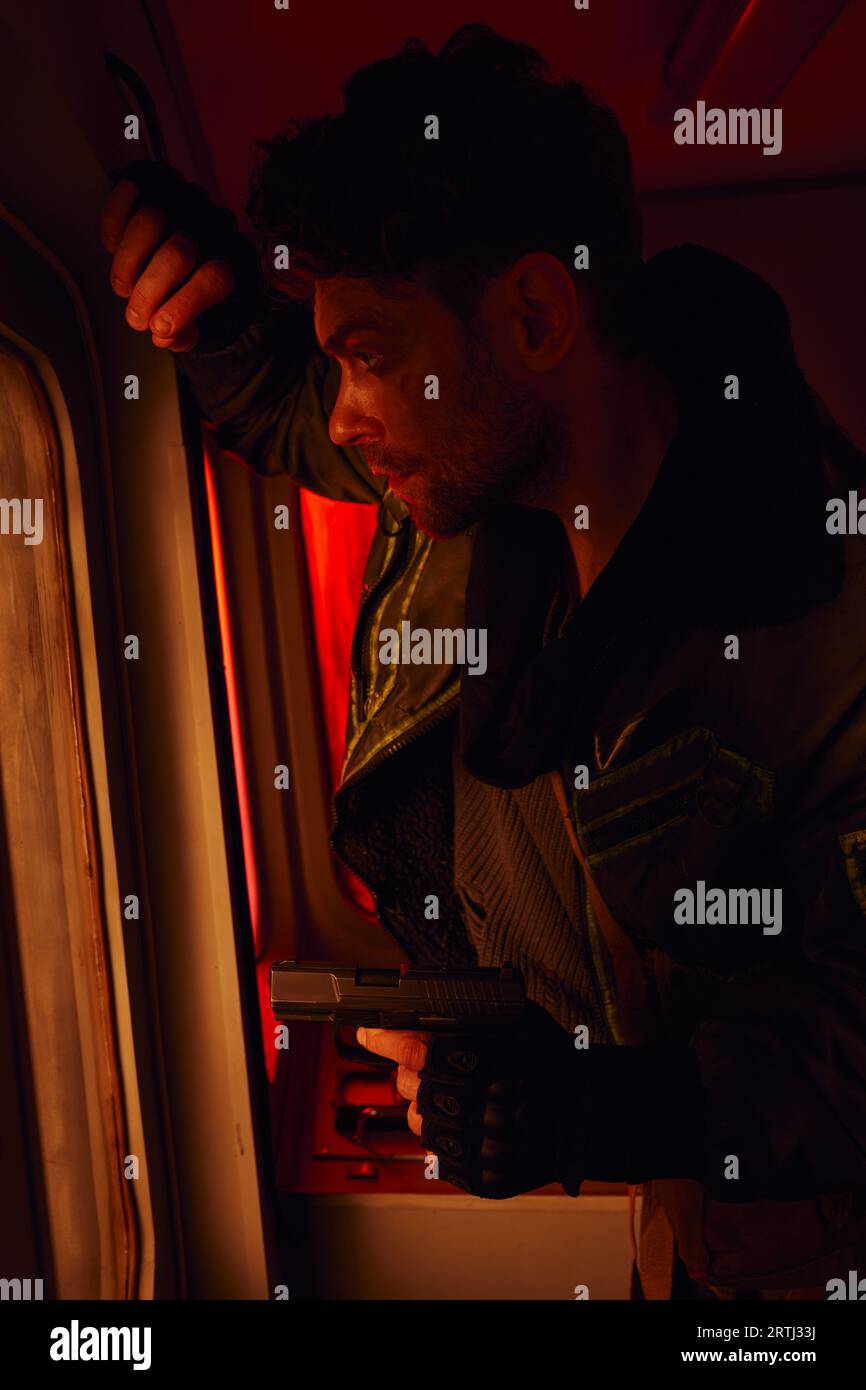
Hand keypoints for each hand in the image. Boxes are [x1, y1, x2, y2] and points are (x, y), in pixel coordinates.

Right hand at [98, 161, 258, 352]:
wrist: (197, 257)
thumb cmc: (199, 298)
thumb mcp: (202, 325)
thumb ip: (185, 335)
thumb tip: (163, 335)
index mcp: (235, 262)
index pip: (215, 278)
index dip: (183, 307)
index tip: (159, 329)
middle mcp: (212, 227)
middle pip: (177, 252)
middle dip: (149, 292)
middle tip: (136, 317)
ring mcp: (184, 202)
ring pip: (150, 220)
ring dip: (127, 262)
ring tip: (123, 288)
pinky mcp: (155, 186)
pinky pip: (128, 192)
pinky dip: (113, 223)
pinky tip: (113, 249)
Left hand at [357, 1003, 584, 1198]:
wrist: (588, 1118)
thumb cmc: (552, 1061)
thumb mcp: (515, 1014)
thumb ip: (466, 1001)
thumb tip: (414, 983)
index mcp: (467, 1060)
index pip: (405, 1047)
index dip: (382, 1038)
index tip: (367, 1033)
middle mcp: (459, 1102)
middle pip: (406, 1083)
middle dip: (413, 1069)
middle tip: (437, 1061)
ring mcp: (463, 1141)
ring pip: (417, 1119)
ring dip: (427, 1102)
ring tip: (460, 1091)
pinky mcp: (469, 1171)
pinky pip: (438, 1148)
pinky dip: (447, 1130)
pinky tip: (470, 1117)